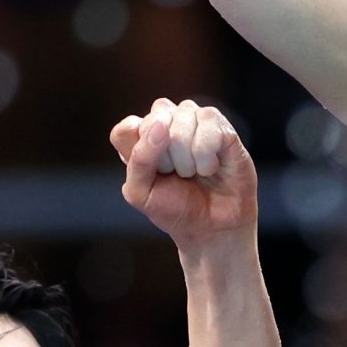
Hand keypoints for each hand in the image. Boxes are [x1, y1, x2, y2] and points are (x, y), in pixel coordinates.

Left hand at [114, 97, 257, 244]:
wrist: (214, 227)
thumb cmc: (176, 208)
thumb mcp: (142, 193)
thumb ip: (139, 159)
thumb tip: (160, 125)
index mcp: (140, 136)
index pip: (127, 129)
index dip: (139, 154)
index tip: (153, 176)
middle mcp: (166, 121)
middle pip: (155, 122)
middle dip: (166, 159)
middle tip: (177, 176)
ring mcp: (193, 119)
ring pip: (182, 122)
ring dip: (189, 160)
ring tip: (195, 172)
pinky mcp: (220, 124)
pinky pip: (208, 126)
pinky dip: (208, 157)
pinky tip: (211, 167)